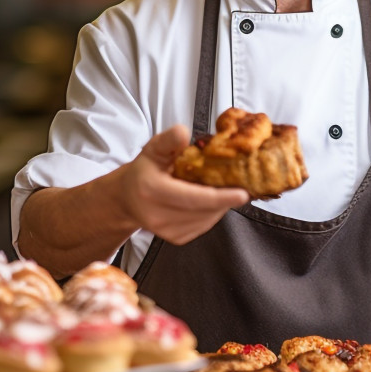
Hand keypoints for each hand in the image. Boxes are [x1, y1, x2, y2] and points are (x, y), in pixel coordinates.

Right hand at [116, 124, 249, 244]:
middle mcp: (158, 216)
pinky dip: (212, 212)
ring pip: (207, 219)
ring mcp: (167, 231)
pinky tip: (209, 199)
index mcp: (153, 191)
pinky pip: (204, 225)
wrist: (127, 199)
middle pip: (204, 210)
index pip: (193, 198)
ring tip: (221, 187)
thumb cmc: (144, 171)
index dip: (220, 197)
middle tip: (239, 182)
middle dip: (226, 197)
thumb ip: (168, 139)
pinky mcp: (176, 238)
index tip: (243, 194)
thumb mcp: (153, 149)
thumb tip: (183, 132)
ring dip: (220, 204)